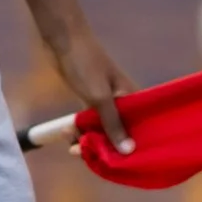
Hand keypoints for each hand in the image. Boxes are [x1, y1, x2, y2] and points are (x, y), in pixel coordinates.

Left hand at [52, 25, 135, 153]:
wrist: (62, 38)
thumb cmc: (85, 63)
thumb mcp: (98, 97)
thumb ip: (112, 123)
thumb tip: (129, 150)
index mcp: (131, 99)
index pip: (138, 131)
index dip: (129, 149)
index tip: (116, 163)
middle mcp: (122, 101)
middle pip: (118, 132)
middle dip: (104, 146)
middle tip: (84, 153)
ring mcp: (105, 99)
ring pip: (101, 128)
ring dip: (88, 138)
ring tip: (72, 144)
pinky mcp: (90, 97)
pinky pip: (89, 120)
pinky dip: (80, 129)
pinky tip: (68, 136)